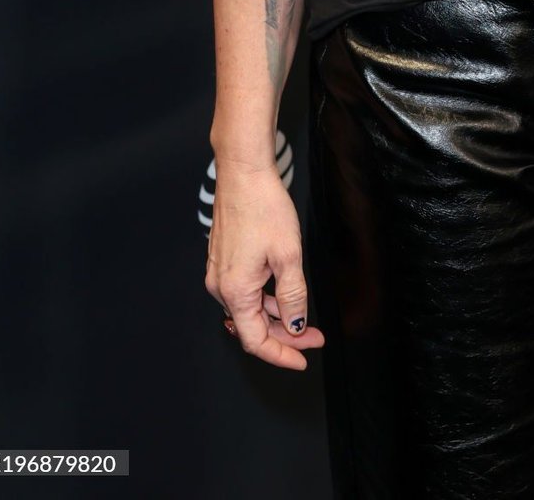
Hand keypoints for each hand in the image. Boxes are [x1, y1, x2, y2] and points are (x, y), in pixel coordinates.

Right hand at [205, 162, 326, 369]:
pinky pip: (244, 291)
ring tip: (305, 318)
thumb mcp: (288, 255)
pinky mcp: (223, 260)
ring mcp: (219, 272)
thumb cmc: (264, 208)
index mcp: (235, 291)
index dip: (281, 355)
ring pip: (249, 309)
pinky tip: (285, 294)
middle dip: (285, 336)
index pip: (256, 340)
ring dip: (277, 317)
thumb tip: (296, 326)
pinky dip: (265, 299)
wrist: (243, 173)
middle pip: (252, 327)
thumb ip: (293, 295)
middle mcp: (220, 287)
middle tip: (314, 337)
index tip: (304, 360)